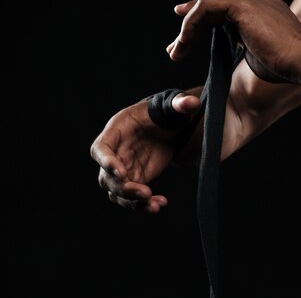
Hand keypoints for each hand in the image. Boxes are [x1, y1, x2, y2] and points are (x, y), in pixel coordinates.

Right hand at [90, 92, 200, 212]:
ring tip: (155, 206)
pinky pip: (134, 197)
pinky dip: (145, 204)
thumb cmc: (165, 111)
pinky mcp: (136, 179)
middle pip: (106, 177)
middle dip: (123, 188)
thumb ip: (180, 104)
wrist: (169, 125)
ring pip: (117, 192)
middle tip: (145, 193)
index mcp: (117, 130)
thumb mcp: (172, 106)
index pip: (101, 149)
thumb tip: (192, 102)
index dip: (107, 162)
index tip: (122, 173)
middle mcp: (115, 152)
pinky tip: (160, 204)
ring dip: (132, 202)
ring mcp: (123, 168)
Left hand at [166, 0, 300, 82]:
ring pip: (205, 8)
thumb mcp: (256, 49)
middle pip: (212, 9)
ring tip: (176, 52)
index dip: (200, 25)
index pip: (223, 10)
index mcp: (261, 2)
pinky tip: (184, 42)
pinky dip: (191, 25)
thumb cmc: (284, 63)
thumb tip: (224, 46)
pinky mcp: (241, 3)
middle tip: (175, 50)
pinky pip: (205, 8)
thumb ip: (241, 40)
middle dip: (190, 30)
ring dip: (187, 31)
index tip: (184, 39)